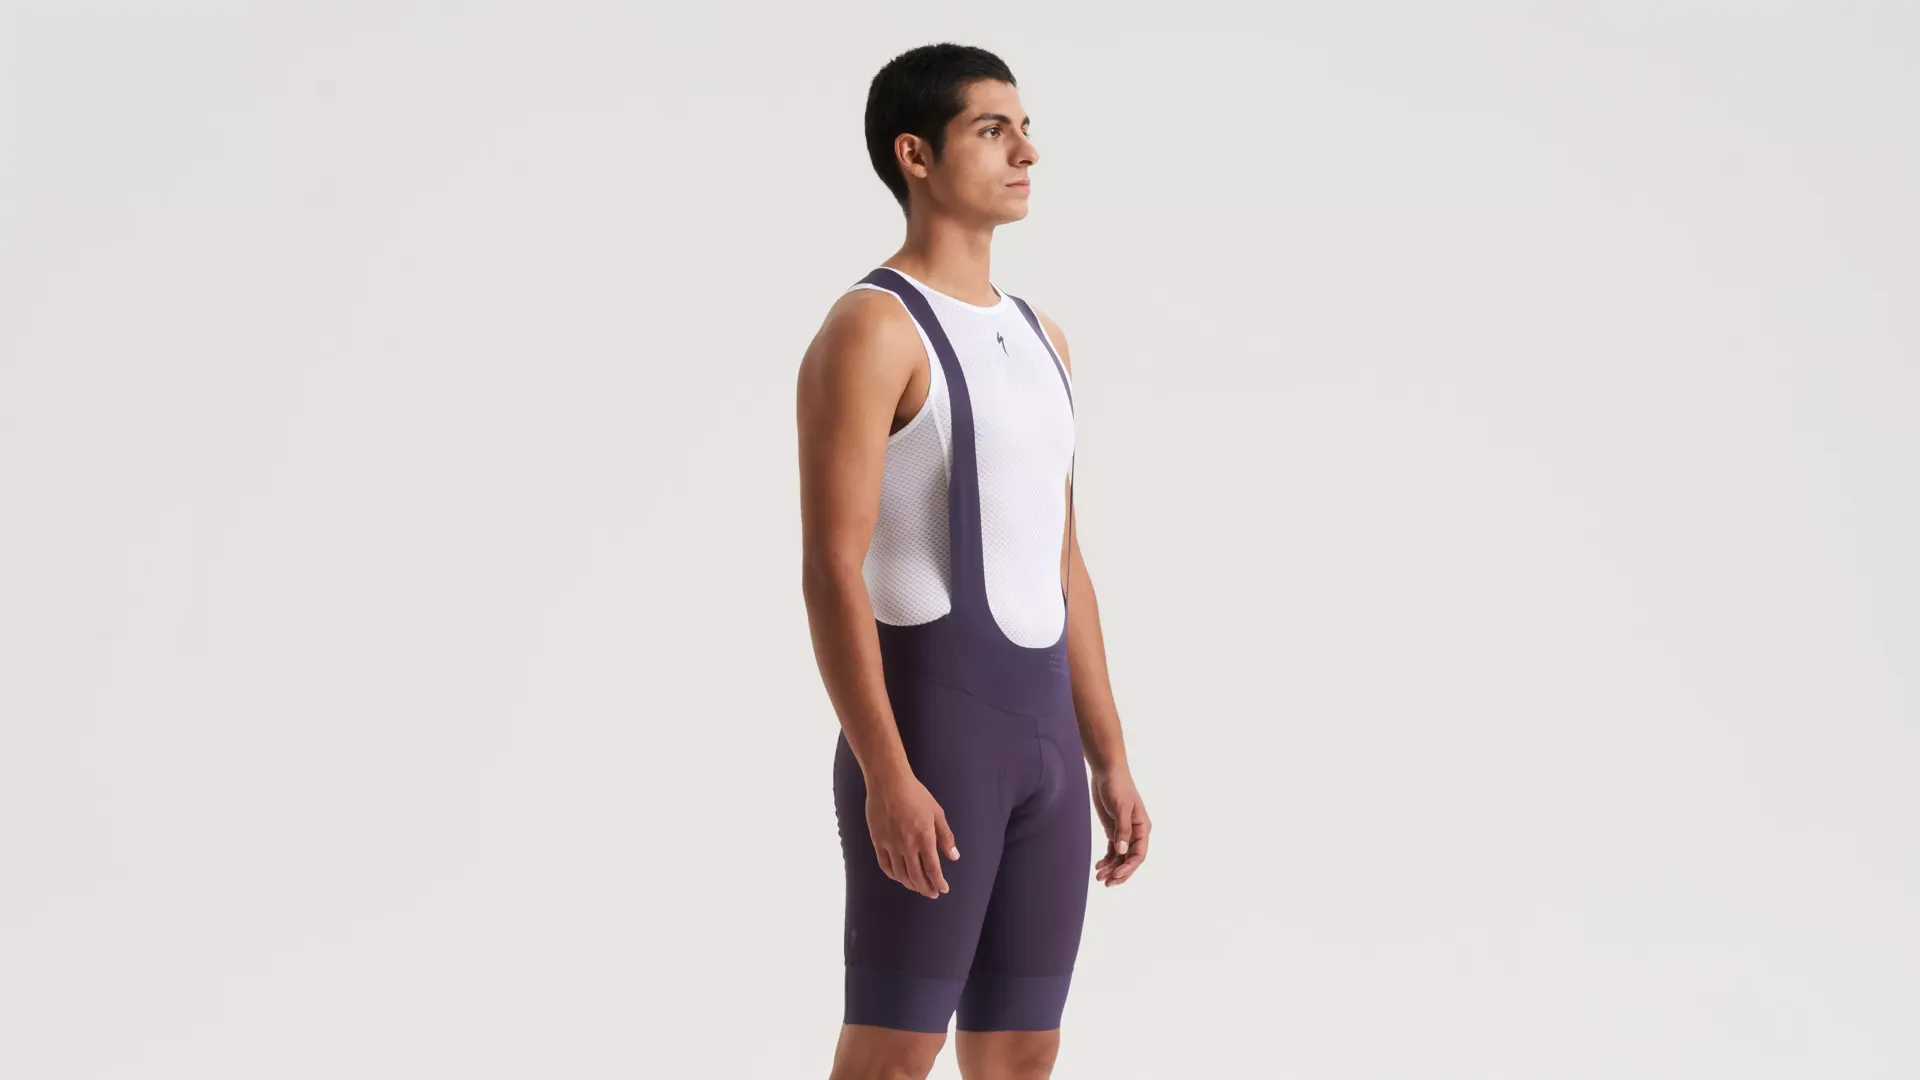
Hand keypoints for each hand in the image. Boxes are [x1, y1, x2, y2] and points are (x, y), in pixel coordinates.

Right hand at [865, 771, 959, 898]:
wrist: (889, 782)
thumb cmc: (915, 794)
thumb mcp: (937, 812)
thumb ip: (945, 836)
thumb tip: (954, 856)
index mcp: (924, 837)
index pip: (933, 869)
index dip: (939, 883)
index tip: (943, 889)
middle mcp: (907, 845)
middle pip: (916, 876)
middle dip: (926, 888)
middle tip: (931, 893)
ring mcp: (891, 844)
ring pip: (900, 874)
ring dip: (910, 884)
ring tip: (917, 887)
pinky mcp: (878, 841)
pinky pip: (885, 865)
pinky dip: (893, 875)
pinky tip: (899, 877)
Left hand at [1091, 767, 1149, 886]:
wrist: (1107, 771)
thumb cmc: (1117, 786)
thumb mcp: (1121, 807)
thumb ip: (1122, 829)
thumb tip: (1122, 851)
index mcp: (1142, 827)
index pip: (1139, 853)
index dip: (1129, 867)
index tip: (1116, 874)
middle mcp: (1135, 832)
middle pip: (1130, 858)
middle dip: (1120, 872)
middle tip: (1107, 883)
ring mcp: (1124, 832)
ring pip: (1120, 856)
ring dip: (1111, 868)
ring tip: (1098, 877)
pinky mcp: (1113, 829)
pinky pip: (1112, 849)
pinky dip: (1107, 859)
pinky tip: (1098, 866)